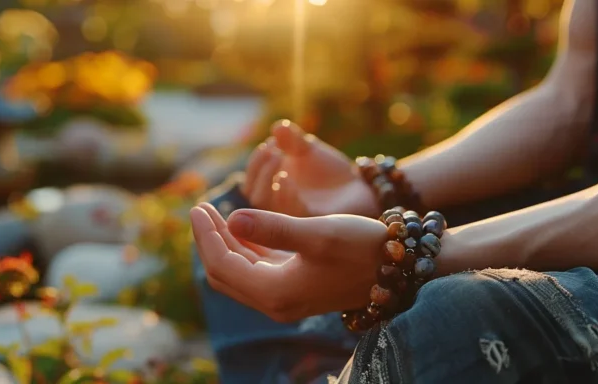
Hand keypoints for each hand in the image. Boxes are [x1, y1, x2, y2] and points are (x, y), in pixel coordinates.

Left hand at [189, 202, 387, 321]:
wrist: (399, 266)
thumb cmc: (361, 247)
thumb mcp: (317, 233)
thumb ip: (272, 227)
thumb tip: (232, 219)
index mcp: (275, 292)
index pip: (222, 264)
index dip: (205, 236)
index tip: (198, 207)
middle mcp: (276, 302)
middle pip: (224, 273)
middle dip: (209, 241)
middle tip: (201, 209)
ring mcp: (286, 296)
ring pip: (240, 272)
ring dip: (225, 243)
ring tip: (214, 213)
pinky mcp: (296, 287)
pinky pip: (258, 270)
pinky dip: (244, 248)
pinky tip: (241, 226)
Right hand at [243, 120, 378, 217]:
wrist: (357, 187)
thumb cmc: (328, 171)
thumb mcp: (309, 150)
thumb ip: (293, 140)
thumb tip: (278, 127)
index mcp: (273, 189)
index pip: (250, 183)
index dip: (255, 162)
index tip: (270, 143)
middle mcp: (279, 205)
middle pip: (254, 196)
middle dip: (258, 169)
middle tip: (274, 151)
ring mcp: (294, 214)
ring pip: (267, 206)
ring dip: (267, 179)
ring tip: (280, 157)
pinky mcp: (313, 221)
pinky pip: (291, 213)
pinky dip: (284, 195)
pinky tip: (286, 178)